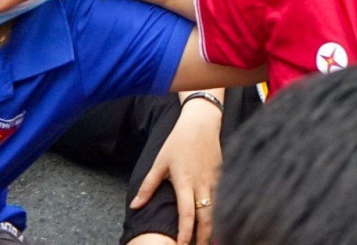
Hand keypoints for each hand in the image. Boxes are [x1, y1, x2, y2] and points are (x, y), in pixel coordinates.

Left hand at [132, 96, 223, 243]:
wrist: (202, 123)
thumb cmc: (179, 141)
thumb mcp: (160, 162)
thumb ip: (148, 186)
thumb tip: (135, 206)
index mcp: (185, 182)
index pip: (187, 214)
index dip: (185, 233)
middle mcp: (202, 184)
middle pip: (207, 217)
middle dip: (205, 237)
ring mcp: (214, 181)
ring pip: (217, 210)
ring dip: (214, 227)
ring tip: (209, 240)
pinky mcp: (222, 176)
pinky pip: (221, 199)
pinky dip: (219, 212)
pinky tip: (216, 221)